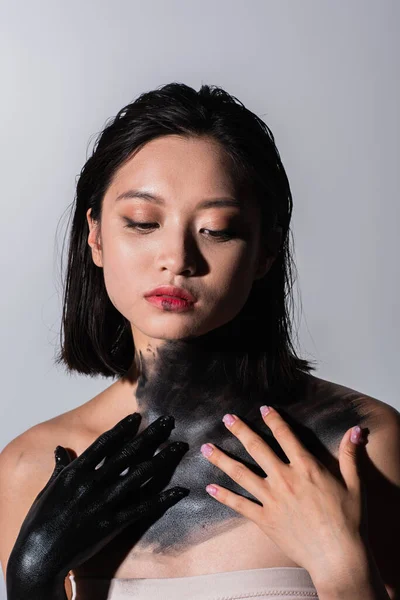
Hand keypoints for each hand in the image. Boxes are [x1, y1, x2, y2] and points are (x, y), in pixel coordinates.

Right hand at [6, 413, 188, 598]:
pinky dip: (162, 498)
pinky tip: (179, 490)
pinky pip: (142, 508)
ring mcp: (104, 503)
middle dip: (151, 436)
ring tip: (180, 446)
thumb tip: (61, 449)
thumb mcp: (49, 488)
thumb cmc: (40, 520)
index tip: (138, 416)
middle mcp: (93, 483)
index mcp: (76, 472)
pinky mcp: (113, 524)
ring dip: (162, 459)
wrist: (39, 555)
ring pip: (140, 475)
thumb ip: (61, 467)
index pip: (105, 443)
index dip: (123, 428)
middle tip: (169, 421)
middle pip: (128, 453)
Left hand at [200, 405, 365, 577]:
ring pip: (241, 473)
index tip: (263, 408)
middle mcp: (285, 479)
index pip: (285, 436)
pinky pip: (239, 505)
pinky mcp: (264, 519)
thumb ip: (349, 454)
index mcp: (306, 468)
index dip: (273, 419)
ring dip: (221, 459)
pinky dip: (224, 496)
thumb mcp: (354, 484)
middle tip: (226, 418)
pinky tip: (210, 488)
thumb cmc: (348, 521)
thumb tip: (355, 430)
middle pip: (257, 448)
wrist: (337, 556)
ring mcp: (272, 499)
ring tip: (206, 448)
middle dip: (240, 430)